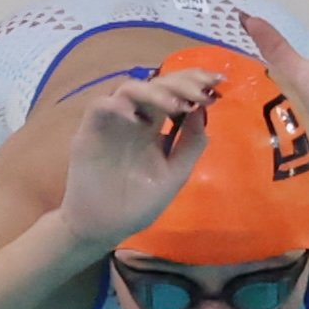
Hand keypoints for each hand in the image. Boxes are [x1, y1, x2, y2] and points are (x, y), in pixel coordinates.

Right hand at [58, 70, 218, 245]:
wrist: (105, 227)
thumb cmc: (139, 204)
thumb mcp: (174, 176)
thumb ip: (190, 145)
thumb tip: (203, 110)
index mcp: (155, 127)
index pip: (175, 94)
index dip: (195, 82)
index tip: (218, 82)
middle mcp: (135, 118)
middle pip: (157, 84)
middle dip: (182, 81)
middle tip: (201, 89)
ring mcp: (113, 122)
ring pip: (130, 89)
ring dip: (154, 92)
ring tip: (175, 104)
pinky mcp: (90, 130)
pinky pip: (100, 107)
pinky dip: (116, 105)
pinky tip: (135, 116)